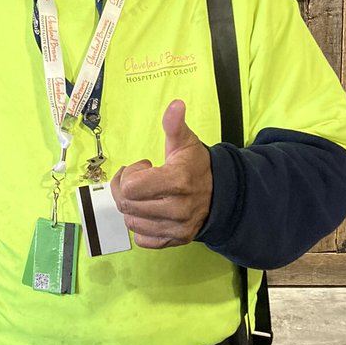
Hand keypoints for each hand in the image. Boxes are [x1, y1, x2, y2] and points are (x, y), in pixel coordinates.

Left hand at [111, 99, 212, 248]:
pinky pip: (141, 239)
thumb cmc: (196, 166)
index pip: (130, 187)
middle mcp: (177, 208)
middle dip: (125, 189)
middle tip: (138, 180)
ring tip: (144, 195)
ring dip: (131, 207)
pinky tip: (149, 212)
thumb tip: (175, 104)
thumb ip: (175, 125)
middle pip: (126, 204)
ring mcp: (176, 227)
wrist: (220, 195)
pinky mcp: (174, 241)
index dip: (130, 174)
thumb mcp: (186, 142)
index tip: (144, 167)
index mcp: (178, 181)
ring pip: (131, 222)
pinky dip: (140, 226)